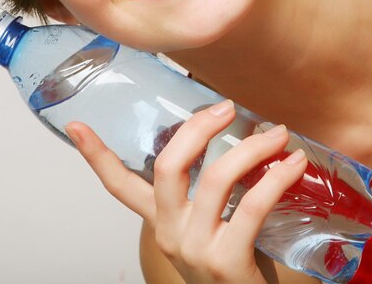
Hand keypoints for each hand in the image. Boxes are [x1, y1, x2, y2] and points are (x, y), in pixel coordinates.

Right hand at [65, 100, 306, 283]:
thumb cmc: (233, 260)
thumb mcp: (208, 223)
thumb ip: (208, 189)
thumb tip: (235, 132)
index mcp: (160, 219)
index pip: (118, 186)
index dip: (95, 155)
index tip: (76, 125)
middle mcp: (169, 232)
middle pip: (168, 166)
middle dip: (198, 128)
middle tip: (227, 107)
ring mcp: (195, 248)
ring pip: (216, 179)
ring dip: (252, 149)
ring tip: (277, 134)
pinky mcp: (226, 263)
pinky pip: (252, 206)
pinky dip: (277, 178)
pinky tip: (295, 162)